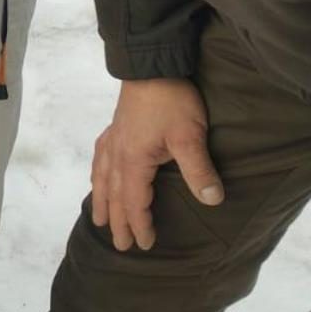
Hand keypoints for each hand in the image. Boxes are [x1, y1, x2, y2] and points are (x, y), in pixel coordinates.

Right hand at [90, 77, 222, 251]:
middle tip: (119, 245)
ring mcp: (113, 141)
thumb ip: (199, 170)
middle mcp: (116, 156)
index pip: (134, 202)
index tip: (145, 244)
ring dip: (102, 201)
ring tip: (99, 219)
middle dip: (118, 222)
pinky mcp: (115, 128)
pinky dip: (98, 174)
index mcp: (133, 162)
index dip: (140, 225)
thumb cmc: (172, 101)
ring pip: (102, 179)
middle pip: (113, 196)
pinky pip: (100, 159)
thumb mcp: (190, 136)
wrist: (151, 66)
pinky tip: (100, 174)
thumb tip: (212, 201)